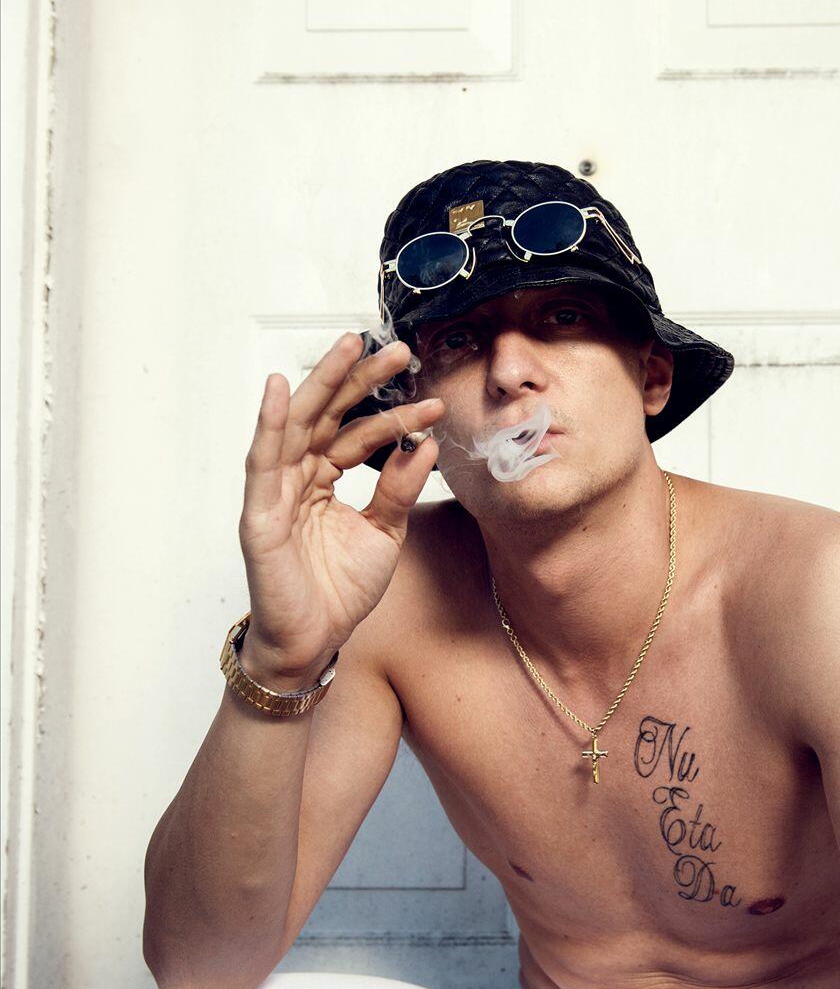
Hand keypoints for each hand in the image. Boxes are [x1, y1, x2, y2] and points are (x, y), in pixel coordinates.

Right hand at [237, 334, 444, 682]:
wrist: (316, 640)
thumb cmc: (340, 590)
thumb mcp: (384, 533)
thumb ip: (399, 490)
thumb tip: (425, 446)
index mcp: (325, 479)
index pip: (358, 434)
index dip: (393, 414)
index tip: (431, 399)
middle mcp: (299, 476)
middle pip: (328, 415)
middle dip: (360, 381)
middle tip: (396, 351)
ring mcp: (276, 490)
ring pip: (297, 424)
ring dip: (323, 384)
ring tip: (351, 348)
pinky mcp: (259, 512)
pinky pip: (262, 461)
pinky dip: (267, 423)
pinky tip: (279, 390)